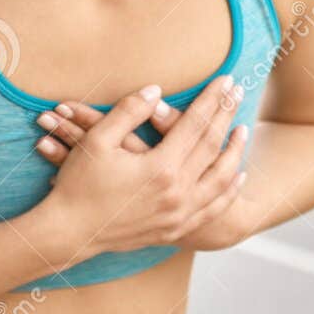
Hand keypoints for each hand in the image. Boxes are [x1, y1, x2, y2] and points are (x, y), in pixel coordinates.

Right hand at [35, 75, 250, 252]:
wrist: (70, 233)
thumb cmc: (78, 184)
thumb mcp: (97, 140)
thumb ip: (129, 111)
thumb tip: (156, 91)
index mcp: (160, 168)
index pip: (195, 123)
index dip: (212, 99)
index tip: (226, 80)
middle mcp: (176, 193)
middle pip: (212, 147)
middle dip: (226, 116)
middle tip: (238, 93)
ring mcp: (178, 215)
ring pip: (220, 180)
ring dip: (235, 153)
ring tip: (243, 131)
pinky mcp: (174, 230)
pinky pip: (212, 208)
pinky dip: (229, 191)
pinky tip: (236, 178)